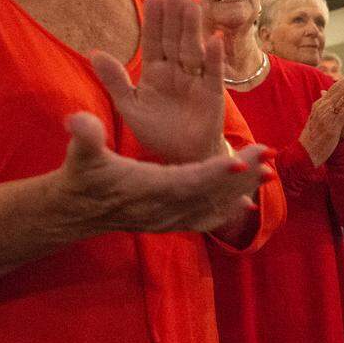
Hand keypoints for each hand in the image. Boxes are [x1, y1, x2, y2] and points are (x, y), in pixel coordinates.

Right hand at [51, 112, 272, 233]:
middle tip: (269, 156)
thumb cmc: (80, 176)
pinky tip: (246, 203)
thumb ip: (84, 137)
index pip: (187, 180)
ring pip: (212, 206)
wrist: (74, 211)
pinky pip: (204, 218)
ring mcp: (167, 218)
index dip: (214, 172)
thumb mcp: (80, 154)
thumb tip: (79, 120)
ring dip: (241, 190)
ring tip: (268, 173)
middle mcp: (163, 207)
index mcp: (147, 187)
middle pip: (209, 192)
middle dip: (241, 176)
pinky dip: (226, 210)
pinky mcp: (169, 222)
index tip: (241, 161)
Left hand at [92, 0, 225, 163]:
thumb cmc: (158, 131)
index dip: (154, 17)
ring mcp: (195, 80)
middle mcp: (176, 70)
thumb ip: (115, 81)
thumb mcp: (130, 107)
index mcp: (155, 71)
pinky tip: (215, 37)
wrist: (183, 158)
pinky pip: (213, 72)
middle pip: (174, 37)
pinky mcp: (212, 94)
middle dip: (174, 13)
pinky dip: (214, 56)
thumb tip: (94, 52)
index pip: (153, 39)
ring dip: (193, 27)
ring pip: (193, 48)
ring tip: (192, 3)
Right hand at [300, 80, 343, 165]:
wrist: (303, 155)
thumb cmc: (312, 141)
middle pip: (340, 88)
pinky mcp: (331, 125)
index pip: (336, 87)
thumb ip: (324, 109)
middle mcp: (322, 106)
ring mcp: (326, 115)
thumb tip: (325, 97)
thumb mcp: (318, 122)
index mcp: (320, 105)